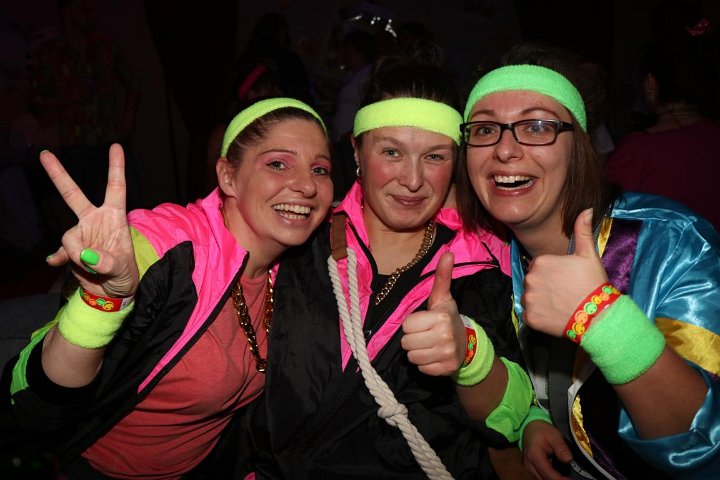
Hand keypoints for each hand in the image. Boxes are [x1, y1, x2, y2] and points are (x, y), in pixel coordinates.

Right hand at [42, 144, 138, 297]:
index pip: (116, 188)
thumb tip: (87, 256)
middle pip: (73, 195)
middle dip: (58, 175)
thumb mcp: (122, 268)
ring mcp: (81, 234)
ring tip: (94, 269)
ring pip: (69, 238)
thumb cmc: (125, 275)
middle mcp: (95, 220)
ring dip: (78, 255)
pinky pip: (60, 251)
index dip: (116, 167)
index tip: (115, 146)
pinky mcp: (70, 250)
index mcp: (114, 217)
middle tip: (44, 154)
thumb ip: (105, 261)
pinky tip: (55, 262)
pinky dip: (60, 258)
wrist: (112, 293)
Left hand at [401, 252, 465, 375]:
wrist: (466, 345)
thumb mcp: (443, 298)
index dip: (413, 324)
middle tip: (425, 334)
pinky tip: (433, 355)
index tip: (424, 322)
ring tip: (428, 345)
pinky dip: (424, 363)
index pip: (407, 325)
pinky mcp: (444, 369)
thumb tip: (448, 253)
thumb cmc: (447, 318)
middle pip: (406, 342)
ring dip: (417, 352)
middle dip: (413, 339)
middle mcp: (444, 337)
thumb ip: (442, 277)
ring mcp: (446, 355)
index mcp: (441, 318)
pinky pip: (420, 368)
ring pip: (411, 356)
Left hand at [521, 208, 608, 336]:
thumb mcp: (589, 255)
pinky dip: (539, 316)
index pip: (538, 266)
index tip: (565, 280)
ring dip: (540, 301)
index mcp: (540, 262)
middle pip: (532, 281)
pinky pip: (529, 315)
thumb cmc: (593, 283)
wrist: (597, 316)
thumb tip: (586, 209)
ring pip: (530, 297)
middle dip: (544, 286)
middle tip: (563, 292)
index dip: (552, 273)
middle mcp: (530, 279)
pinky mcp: (529, 317)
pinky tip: (554, 315)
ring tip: (559, 304)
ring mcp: (529, 299)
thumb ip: (582, 231)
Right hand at [523, 421, 571, 479]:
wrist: (530, 427)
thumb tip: (569, 460)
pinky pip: (540, 477)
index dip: (560, 479)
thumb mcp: (554, 435)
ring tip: (565, 477)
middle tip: (570, 479)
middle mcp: (529, 464)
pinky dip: (549, 477)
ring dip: (553, 479)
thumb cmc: (542, 430)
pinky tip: (558, 475)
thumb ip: (561, 447)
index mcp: (534, 455)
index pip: (548, 474)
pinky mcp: (530, 469)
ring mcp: (528, 468)